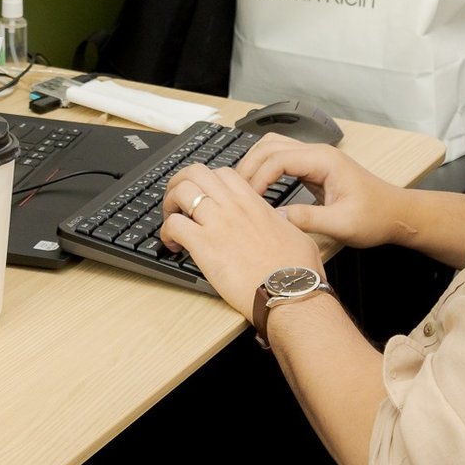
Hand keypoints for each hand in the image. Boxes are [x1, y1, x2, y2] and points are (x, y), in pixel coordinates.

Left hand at [159, 163, 321, 319]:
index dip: (208, 181)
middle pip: (196, 173)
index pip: (223, 173)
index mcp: (254, 203)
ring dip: (170, 204)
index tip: (204, 195)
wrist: (291, 291)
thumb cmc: (297, 270)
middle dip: (181, 182)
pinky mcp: (205, 245)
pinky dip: (166, 232)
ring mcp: (218, 223)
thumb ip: (280, 222)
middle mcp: (234, 207)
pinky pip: (174, 225)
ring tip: (171, 221)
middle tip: (177, 200)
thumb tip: (277, 220)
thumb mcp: (294, 234)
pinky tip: (172, 245)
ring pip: (181, 192)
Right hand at [235, 134, 407, 248]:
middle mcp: (317, 153)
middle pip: (269, 146)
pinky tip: (258, 190)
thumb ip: (307, 220)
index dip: (257, 178)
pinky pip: (281, 162)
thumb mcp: (341, 224)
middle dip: (249, 167)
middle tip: (236, 193)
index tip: (248, 200)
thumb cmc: (376, 216)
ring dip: (255, 166)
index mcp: (324, 160)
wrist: (396, 214)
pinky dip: (265, 172)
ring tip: (243, 191)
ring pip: (272, 149)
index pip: (277, 159)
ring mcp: (315, 159)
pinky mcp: (313, 169)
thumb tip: (275, 218)